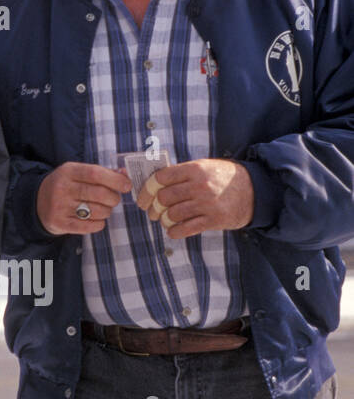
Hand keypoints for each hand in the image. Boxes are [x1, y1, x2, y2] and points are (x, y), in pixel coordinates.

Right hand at [36, 162, 130, 234]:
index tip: (126, 185)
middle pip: (100, 194)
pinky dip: (99, 223)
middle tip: (113, 199)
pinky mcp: (61, 223)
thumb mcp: (77, 173)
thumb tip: (125, 175)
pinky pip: (91, 226)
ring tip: (102, 208)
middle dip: (114, 198)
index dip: (115, 180)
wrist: (37, 202)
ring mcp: (60, 207)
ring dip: (107, 211)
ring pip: (98, 211)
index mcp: (68, 171)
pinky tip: (94, 218)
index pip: (95, 173)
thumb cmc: (65, 185)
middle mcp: (62, 188)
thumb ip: (101, 173)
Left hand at [135, 158, 253, 238]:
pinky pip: (186, 229)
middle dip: (152, 207)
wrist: (256, 190)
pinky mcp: (215, 220)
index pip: (160, 178)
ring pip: (172, 214)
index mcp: (194, 169)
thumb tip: (152, 183)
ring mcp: (208, 203)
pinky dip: (174, 231)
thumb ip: (180, 173)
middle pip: (163, 198)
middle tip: (151, 212)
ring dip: (163, 220)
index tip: (142, 199)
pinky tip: (173, 230)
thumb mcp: (203, 166)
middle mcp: (200, 185)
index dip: (146, 190)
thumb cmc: (222, 177)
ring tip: (163, 220)